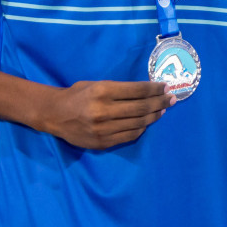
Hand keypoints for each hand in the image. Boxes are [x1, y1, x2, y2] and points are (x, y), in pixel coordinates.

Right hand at [34, 80, 175, 149]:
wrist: (55, 115)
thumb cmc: (78, 95)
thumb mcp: (97, 84)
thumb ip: (120, 89)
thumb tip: (148, 91)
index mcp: (102, 91)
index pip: (137, 90)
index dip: (155, 89)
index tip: (165, 87)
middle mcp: (103, 110)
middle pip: (141, 107)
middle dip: (160, 102)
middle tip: (171, 98)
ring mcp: (103, 129)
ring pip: (138, 123)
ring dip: (154, 116)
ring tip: (163, 110)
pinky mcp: (102, 142)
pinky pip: (129, 135)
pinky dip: (141, 128)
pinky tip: (147, 122)